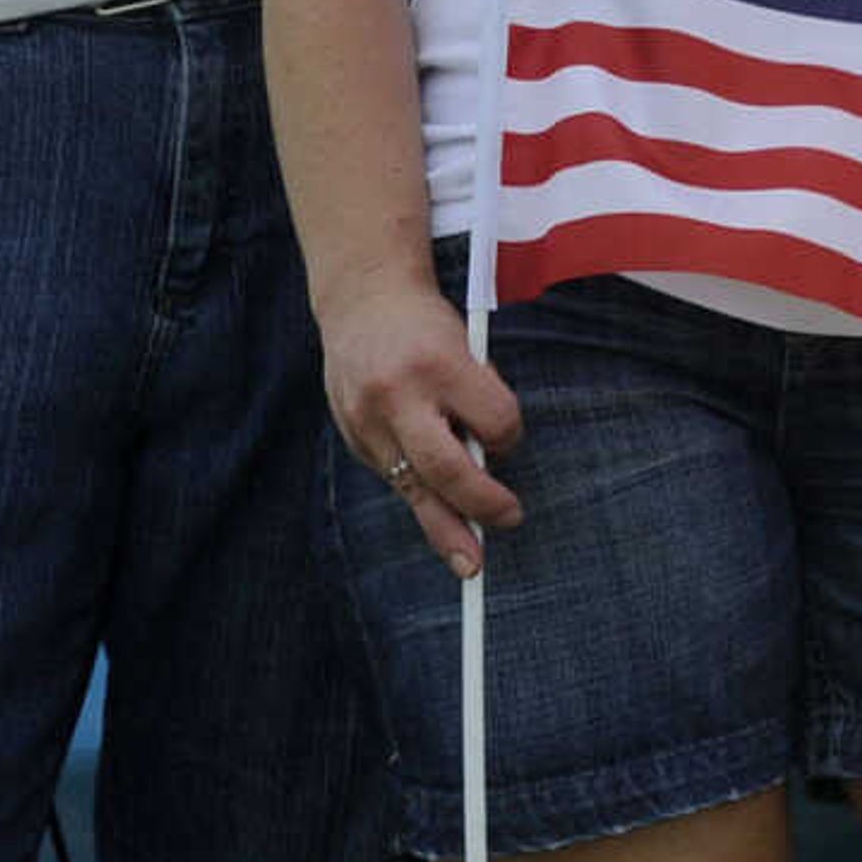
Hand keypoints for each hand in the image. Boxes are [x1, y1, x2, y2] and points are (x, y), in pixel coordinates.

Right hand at [316, 270, 524, 578]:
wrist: (362, 300)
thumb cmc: (427, 325)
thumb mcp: (465, 344)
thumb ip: (478, 395)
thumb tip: (493, 457)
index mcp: (439, 363)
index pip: (493, 420)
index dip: (509, 436)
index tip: (510, 439)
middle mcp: (398, 395)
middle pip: (446, 468)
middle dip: (480, 505)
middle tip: (508, 521)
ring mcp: (368, 420)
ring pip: (412, 487)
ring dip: (445, 527)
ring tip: (468, 560)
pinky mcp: (352, 436)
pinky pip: (393, 476)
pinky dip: (419, 492)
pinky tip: (436, 506)